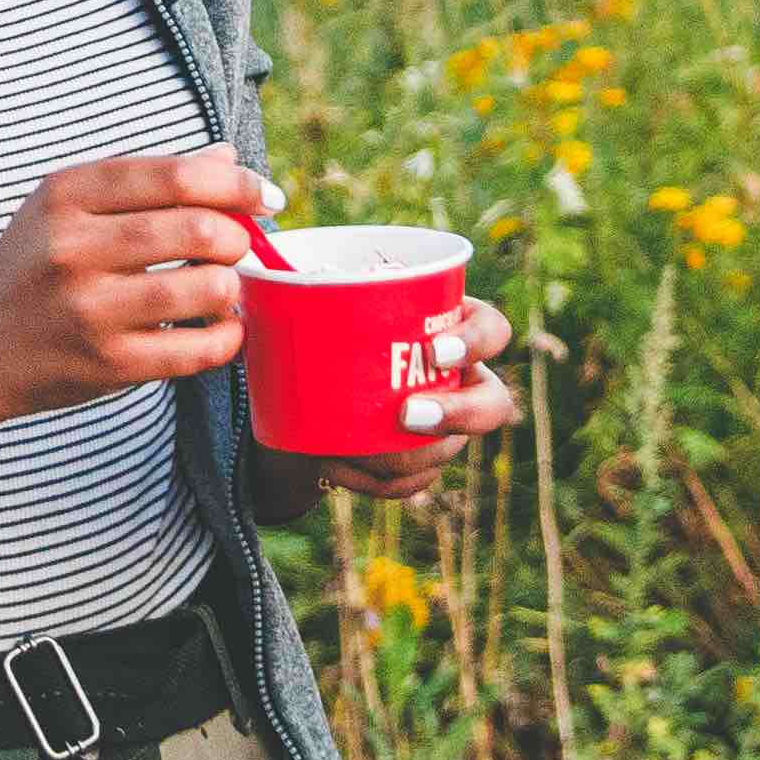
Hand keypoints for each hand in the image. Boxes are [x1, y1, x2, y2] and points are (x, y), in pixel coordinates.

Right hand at [0, 152, 275, 434]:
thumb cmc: (31, 266)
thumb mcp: (66, 206)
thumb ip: (145, 180)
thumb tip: (226, 159)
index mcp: (67, 194)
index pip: (175, 175)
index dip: (235, 183)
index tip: (264, 196)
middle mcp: (74, 248)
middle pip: (197, 229)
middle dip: (238, 236)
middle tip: (239, 245)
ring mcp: (90, 309)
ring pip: (203, 289)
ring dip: (231, 286)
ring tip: (223, 286)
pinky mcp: (107, 364)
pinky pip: (195, 350)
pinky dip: (226, 337)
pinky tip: (221, 328)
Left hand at [266, 293, 519, 507]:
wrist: (304, 391)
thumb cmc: (320, 331)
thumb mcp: (318, 308)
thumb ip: (302, 291)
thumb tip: (267, 276)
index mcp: (448, 326)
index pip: (493, 329)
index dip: (477, 342)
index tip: (434, 351)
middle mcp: (461, 379)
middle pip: (493, 404)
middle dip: (458, 414)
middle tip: (406, 414)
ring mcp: (447, 426)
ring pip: (447, 452)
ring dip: (402, 458)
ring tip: (350, 450)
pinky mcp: (421, 463)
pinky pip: (413, 483)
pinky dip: (375, 481)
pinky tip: (337, 467)